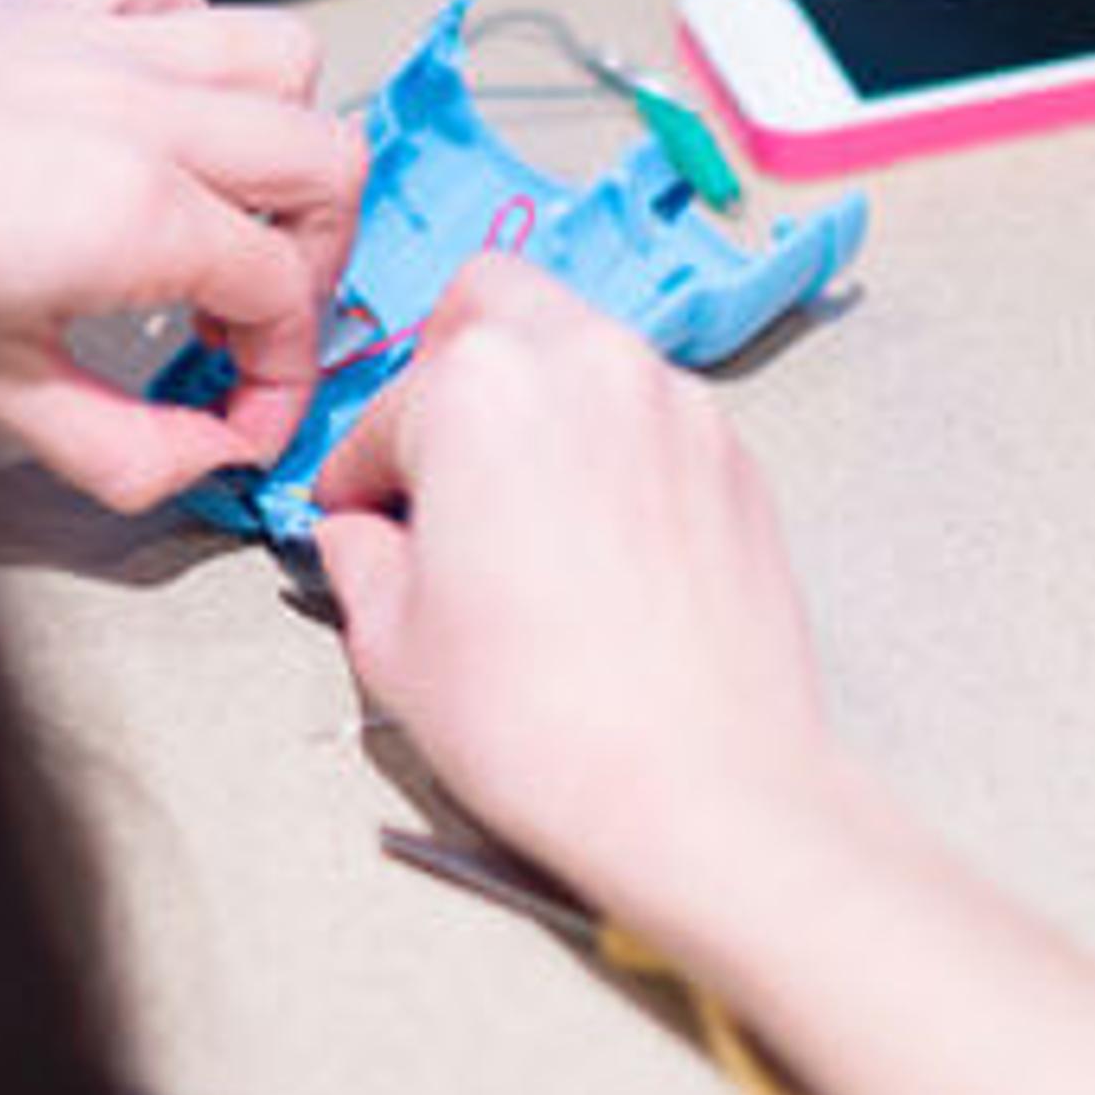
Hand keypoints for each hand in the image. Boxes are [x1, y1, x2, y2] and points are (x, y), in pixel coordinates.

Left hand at [0, 0, 363, 509]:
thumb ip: (124, 447)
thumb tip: (208, 459)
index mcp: (135, 212)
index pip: (288, 294)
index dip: (283, 373)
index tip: (243, 415)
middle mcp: (140, 112)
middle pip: (328, 166)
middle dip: (316, 257)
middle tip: (251, 317)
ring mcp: (102, 46)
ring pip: (283, 58)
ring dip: (281, 138)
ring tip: (232, 205)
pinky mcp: (50, 4)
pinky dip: (192, 34)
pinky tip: (159, 103)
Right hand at [310, 256, 863, 935]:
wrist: (702, 790)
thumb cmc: (558, 727)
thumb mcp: (395, 644)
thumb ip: (362, 564)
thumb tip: (362, 544)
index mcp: (481, 387)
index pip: (387, 404)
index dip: (360, 472)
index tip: (360, 514)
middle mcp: (590, 367)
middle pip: (494, 304)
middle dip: (447, 371)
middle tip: (429, 465)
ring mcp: (677, 407)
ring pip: (584, 350)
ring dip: (537, 403)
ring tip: (512, 511)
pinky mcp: (734, 460)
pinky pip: (651, 416)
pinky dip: (609, 450)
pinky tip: (587, 544)